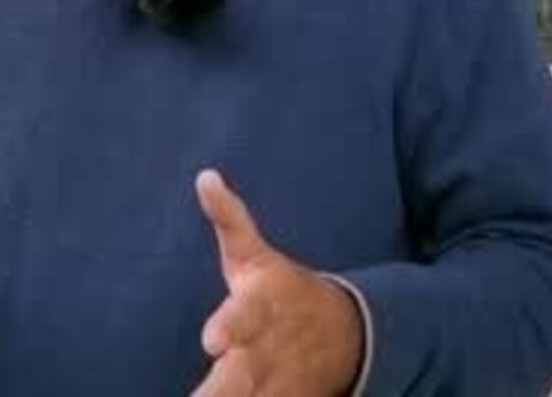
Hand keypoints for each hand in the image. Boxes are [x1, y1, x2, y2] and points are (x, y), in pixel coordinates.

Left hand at [192, 170, 364, 396]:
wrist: (346, 333)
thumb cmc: (281, 291)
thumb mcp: (256, 255)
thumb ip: (230, 220)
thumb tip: (205, 176)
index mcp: (263, 306)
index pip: (245, 316)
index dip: (229, 327)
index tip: (211, 340)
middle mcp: (270, 350)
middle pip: (242, 375)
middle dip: (222, 387)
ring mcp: (279, 384)